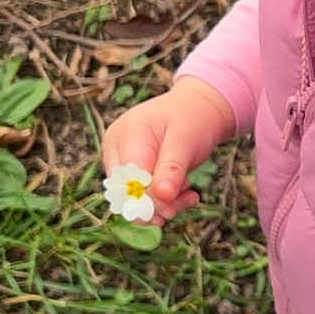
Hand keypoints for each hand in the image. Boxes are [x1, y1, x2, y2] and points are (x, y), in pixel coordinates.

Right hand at [102, 77, 234, 224]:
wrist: (198, 109)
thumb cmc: (192, 118)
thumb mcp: (186, 140)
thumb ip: (173, 168)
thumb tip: (162, 196)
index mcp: (125, 135)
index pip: (129, 179)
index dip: (151, 196)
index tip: (177, 199)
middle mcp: (115, 149)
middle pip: (127, 192)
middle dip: (159, 202)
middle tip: (189, 198)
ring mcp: (121, 160)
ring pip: (135, 199)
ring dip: (165, 204)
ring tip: (190, 194)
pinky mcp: (131, 172)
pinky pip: (143, 196)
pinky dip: (165, 201)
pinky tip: (186, 194)